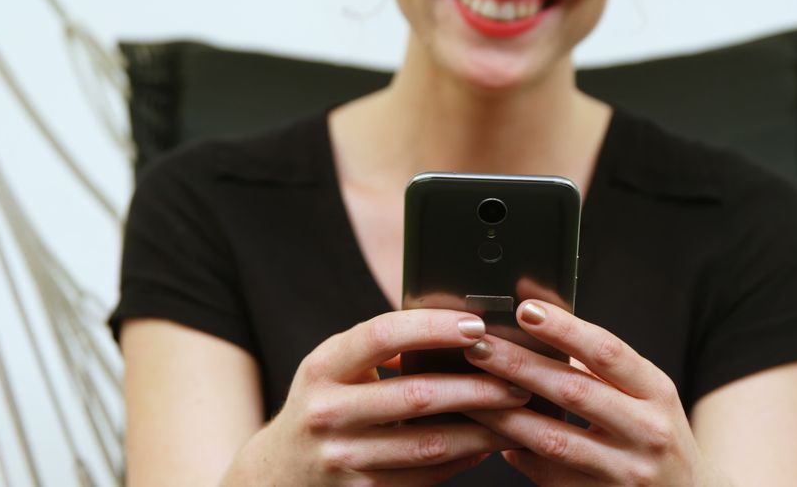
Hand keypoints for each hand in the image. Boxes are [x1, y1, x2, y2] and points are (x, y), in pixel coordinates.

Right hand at [222, 309, 531, 485]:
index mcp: (323, 367)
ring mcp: (343, 459)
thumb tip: (460, 327)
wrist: (277, 473)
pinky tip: (488, 443)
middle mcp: (328, 413)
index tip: (477, 324)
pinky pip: (426, 476)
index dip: (433, 328)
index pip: (382, 335)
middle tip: (520, 378)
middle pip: (416, 396)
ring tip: (518, 413)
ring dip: (482, 430)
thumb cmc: (323, 403)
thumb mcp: (334, 367)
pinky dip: (463, 459)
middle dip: (477, 387)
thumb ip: (383, 346)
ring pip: (429, 445)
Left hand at [461, 279, 727, 485]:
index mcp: (656, 391)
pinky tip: (493, 435)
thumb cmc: (655, 432)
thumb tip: (538, 318)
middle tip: (478, 345)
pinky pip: (550, 475)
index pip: (607, 352)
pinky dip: (518, 453)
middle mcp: (647, 431)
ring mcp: (626, 471)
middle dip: (519, 365)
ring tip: (471, 390)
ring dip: (506, 414)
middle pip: (573, 392)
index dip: (565, 329)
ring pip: (554, 439)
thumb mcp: (646, 393)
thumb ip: (602, 365)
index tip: (525, 308)